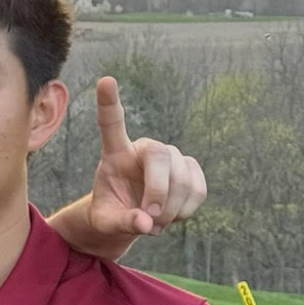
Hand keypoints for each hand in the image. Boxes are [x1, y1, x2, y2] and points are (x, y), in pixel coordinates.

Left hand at [88, 77, 206, 236]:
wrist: (132, 218)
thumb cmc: (111, 214)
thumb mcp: (105, 222)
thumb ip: (120, 222)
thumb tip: (146, 223)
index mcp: (115, 154)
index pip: (111, 124)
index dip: (109, 102)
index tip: (105, 80)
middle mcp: (144, 148)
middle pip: (160, 156)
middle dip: (159, 192)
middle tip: (150, 220)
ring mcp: (171, 156)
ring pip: (183, 179)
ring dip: (171, 210)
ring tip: (154, 223)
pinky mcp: (191, 169)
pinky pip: (198, 190)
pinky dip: (186, 211)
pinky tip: (171, 216)